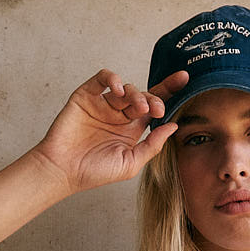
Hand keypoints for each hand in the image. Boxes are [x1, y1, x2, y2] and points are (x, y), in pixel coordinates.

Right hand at [32, 68, 188, 194]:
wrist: (63, 171)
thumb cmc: (94, 172)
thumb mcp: (131, 163)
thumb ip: (153, 145)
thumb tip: (174, 126)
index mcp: (132, 129)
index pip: (154, 107)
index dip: (169, 93)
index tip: (185, 81)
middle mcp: (119, 114)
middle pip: (144, 94)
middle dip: (154, 97)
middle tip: (156, 108)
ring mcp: (103, 104)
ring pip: (126, 87)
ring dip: (135, 93)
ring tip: (137, 106)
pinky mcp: (86, 96)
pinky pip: (102, 78)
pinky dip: (112, 78)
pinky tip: (117, 89)